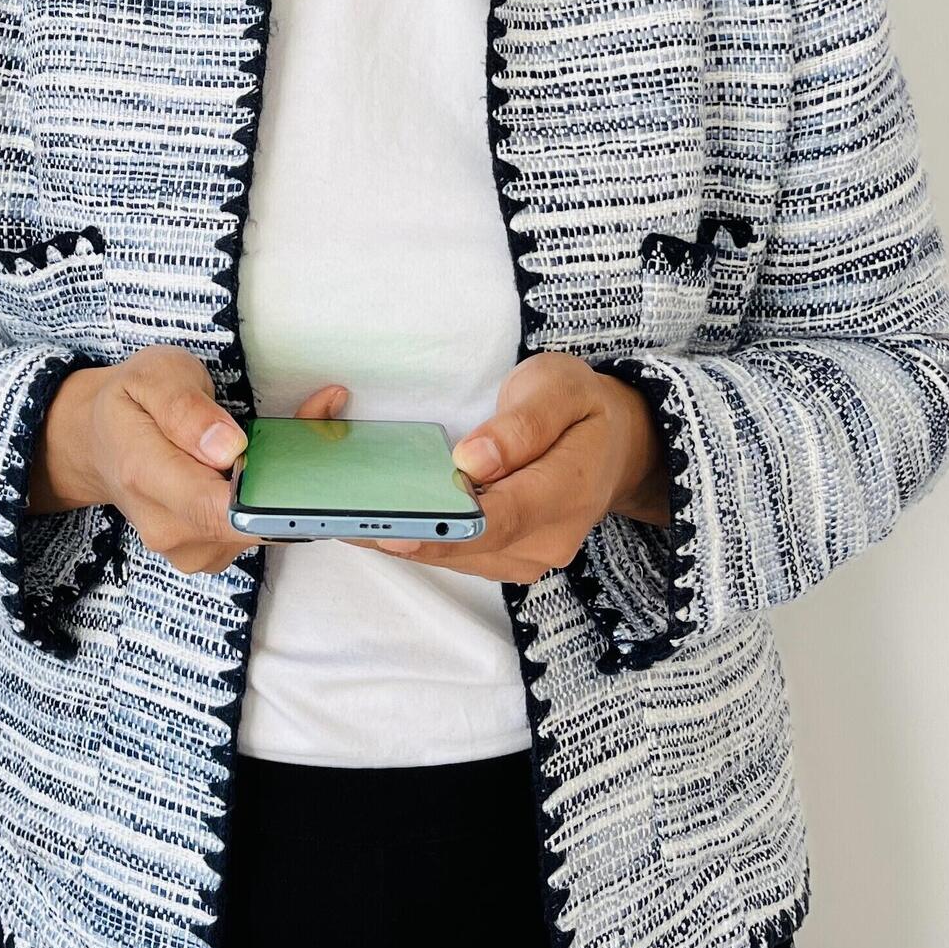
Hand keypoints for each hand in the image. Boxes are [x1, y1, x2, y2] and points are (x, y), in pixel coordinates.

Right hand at [28, 347, 347, 576]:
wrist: (100, 442)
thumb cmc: (132, 402)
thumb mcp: (154, 376)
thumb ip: (186, 408)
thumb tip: (228, 446)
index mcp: (145, 476)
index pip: (216, 507)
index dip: (268, 487)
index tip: (300, 451)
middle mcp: (166, 527)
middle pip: (249, 524)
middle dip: (287, 480)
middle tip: (310, 427)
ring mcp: (187, 548)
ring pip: (259, 531)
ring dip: (283, 490)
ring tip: (277, 443)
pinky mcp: (208, 554)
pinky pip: (255, 534)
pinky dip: (271, 502)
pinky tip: (263, 469)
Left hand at [347, 354, 668, 580]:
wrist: (612, 446)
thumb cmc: (581, 409)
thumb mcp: (561, 388)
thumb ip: (522, 425)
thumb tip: (471, 461)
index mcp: (569, 491)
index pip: (501, 517)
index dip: (443, 528)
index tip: (393, 528)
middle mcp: (548, 540)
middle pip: (467, 547)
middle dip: (404, 534)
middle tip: (337, 519)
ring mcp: (525, 557)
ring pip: (453, 557)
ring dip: (401, 538)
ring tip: (339, 517)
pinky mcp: (503, 559)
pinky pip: (452, 555)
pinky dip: (414, 536)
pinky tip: (371, 519)